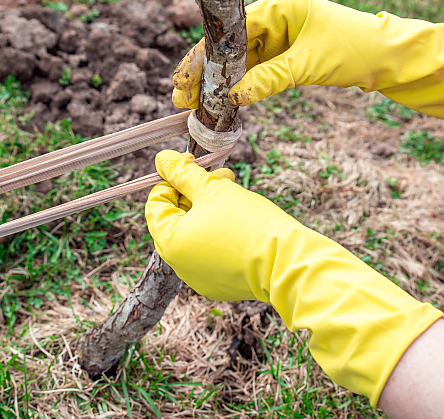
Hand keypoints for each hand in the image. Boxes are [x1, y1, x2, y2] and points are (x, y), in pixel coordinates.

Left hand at [146, 150, 442, 403]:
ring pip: (195, 233)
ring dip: (209, 209)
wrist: (287, 263)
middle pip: (176, 218)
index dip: (173, 179)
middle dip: (196, 193)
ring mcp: (199, 277)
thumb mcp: (212, 189)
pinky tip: (243, 221)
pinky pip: (211, 251)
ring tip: (235, 194)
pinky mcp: (220, 284)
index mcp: (170, 242)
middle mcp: (178, 265)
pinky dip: (221, 233)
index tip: (197, 168)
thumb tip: (161, 159)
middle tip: (221, 177)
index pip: (156, 203)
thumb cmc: (248, 222)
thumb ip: (182, 173)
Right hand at [173, 0, 443, 137]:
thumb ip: (268, 79)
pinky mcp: (286, 53)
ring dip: (220, 83)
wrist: (388, 58)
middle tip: (181, 100)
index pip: (231, 30)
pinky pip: (255, 69)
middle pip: (229, 45)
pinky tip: (222, 102)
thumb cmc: (354, 50)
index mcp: (280, 5)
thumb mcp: (308, 66)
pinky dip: (240, 86)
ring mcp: (280, 35)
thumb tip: (233, 97)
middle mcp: (276, 16)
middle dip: (205, 73)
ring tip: (195, 106)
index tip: (184, 80)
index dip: (205, 56)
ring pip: (239, 60)